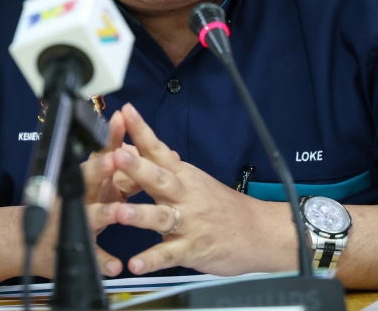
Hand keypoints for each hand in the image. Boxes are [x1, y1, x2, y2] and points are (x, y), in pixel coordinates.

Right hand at [33, 110, 141, 278]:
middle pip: (88, 179)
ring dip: (102, 213)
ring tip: (117, 212)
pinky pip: (90, 255)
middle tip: (115, 157)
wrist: (28, 238)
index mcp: (86, 179)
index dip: (110, 137)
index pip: (99, 154)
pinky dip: (102, 260)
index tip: (121, 120)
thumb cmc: (67, 203)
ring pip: (88, 216)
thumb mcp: (90, 182)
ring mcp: (73, 221)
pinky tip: (115, 265)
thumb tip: (139, 140)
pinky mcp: (74, 248)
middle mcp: (77, 196)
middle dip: (101, 168)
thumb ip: (112, 164)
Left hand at [110, 103, 295, 275]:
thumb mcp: (194, 180)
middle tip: (117, 156)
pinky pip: (169, 255)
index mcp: (183, 176)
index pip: (159, 149)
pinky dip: (152, 260)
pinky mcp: (192, 249)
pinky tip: (135, 265)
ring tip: (119, 213)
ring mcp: (189, 223)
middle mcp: (185, 196)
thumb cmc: (223, 206)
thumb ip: (164, 168)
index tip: (125, 112)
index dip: (141, 131)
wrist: (260, 232)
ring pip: (162, 216)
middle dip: (137, 167)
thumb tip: (137, 147)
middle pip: (159, 178)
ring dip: (140, 214)